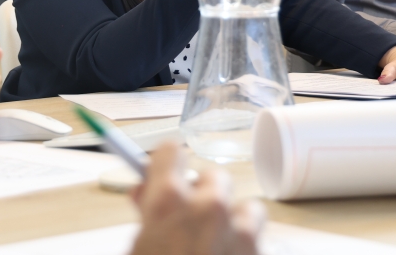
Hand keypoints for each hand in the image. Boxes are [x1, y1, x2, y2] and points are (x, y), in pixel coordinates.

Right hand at [130, 140, 263, 254]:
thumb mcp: (136, 244)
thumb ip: (145, 214)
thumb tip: (145, 196)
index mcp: (168, 201)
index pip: (171, 150)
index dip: (165, 163)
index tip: (162, 173)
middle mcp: (208, 207)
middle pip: (212, 177)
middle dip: (200, 195)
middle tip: (187, 222)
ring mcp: (239, 230)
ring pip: (244, 206)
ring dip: (230, 219)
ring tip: (214, 243)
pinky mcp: (258, 251)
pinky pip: (258, 233)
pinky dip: (245, 241)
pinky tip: (227, 254)